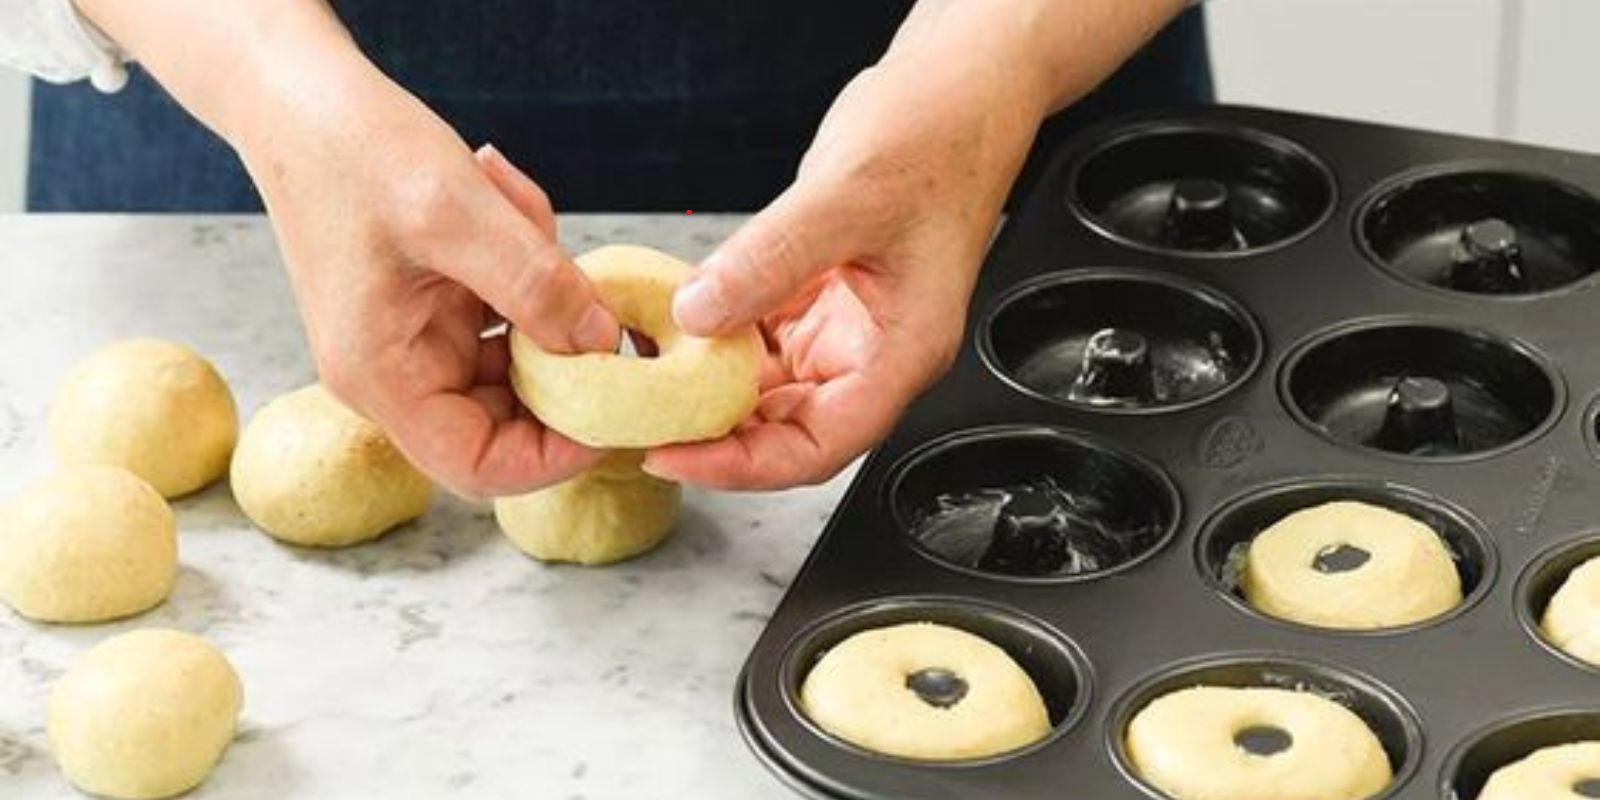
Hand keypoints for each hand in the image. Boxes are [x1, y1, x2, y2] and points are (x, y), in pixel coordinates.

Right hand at [238, 66, 619, 497]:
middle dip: (565, 363)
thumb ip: (535, 284)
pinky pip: (508, 314)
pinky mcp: (436, 308)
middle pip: (509, 422)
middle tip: (599, 297)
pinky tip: (507, 201)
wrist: (298, 99)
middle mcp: (395, 376)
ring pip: (519, 360)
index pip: (480, 467)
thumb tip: (604, 345)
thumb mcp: (455, 211)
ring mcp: (415, 343)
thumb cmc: (353, 149)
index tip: (617, 409)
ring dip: (548, 299)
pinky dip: (529, 269)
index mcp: (383, 378)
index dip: (557, 456)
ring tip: (521, 214)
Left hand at [644, 60, 1046, 489]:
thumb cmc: (935, 137)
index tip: (676, 457)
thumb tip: (697, 312)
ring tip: (645, 381)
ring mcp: (847, 328)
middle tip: (642, 422)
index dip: (746, 467)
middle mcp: (874, 352)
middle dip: (718, 436)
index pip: (821, 446)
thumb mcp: (844, 197)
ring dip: (711, 390)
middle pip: (790, 430)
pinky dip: (715, 339)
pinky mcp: (819, 297)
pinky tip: (671, 327)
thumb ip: (770, 259)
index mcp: (903, 351)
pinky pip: (759, 338)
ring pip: (769, 389)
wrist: (957, 90)